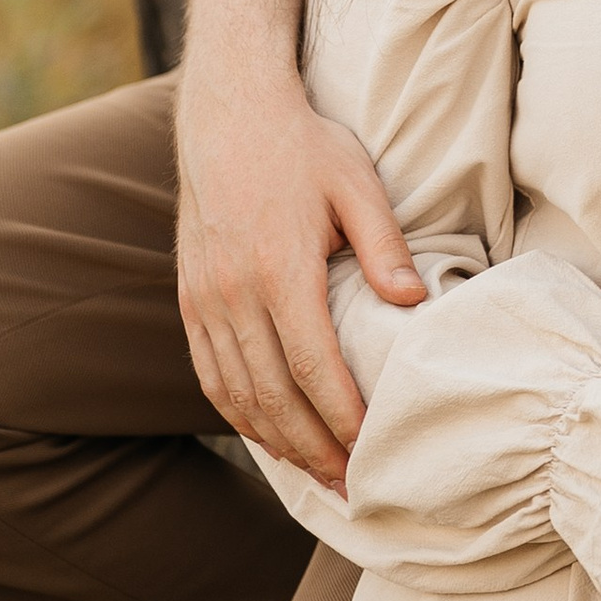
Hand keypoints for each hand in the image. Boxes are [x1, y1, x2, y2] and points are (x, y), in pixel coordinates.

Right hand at [176, 68, 427, 490]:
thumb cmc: (304, 147)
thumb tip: (411, 305)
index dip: (341, 418)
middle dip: (313, 449)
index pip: (311, 366)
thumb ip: (385, 247)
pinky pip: (210, 373)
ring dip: (276, 442)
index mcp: (279, 268)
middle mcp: (233, 293)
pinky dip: (238, 413)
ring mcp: (205, 299)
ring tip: (316, 474)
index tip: (372, 451)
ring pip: (237, 392)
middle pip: (272, 395)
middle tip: (351, 486)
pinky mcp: (190, 299)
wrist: (228, 114)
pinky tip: (268, 434)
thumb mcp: (358, 183)